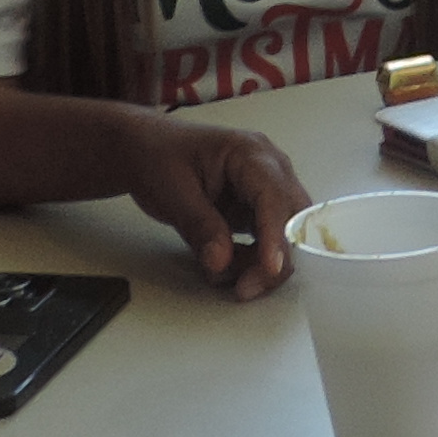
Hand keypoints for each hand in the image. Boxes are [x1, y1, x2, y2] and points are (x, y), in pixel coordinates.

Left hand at [116, 111, 306, 296]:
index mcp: (250, 153)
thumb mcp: (174, 193)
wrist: (145, 150)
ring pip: (284, 236)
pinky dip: (250, 260)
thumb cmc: (158, 157)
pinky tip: (223, 264)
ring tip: (219, 272)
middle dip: (273, 258)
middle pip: (292, 220)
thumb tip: (222, 262)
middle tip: (244, 286)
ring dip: (259, 264)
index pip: (273, 196)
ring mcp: (265, 190)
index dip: (276, 234)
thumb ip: (200, 228)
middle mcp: (269, 169)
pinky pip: (266, 241)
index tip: (271, 268)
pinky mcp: (256, 210)